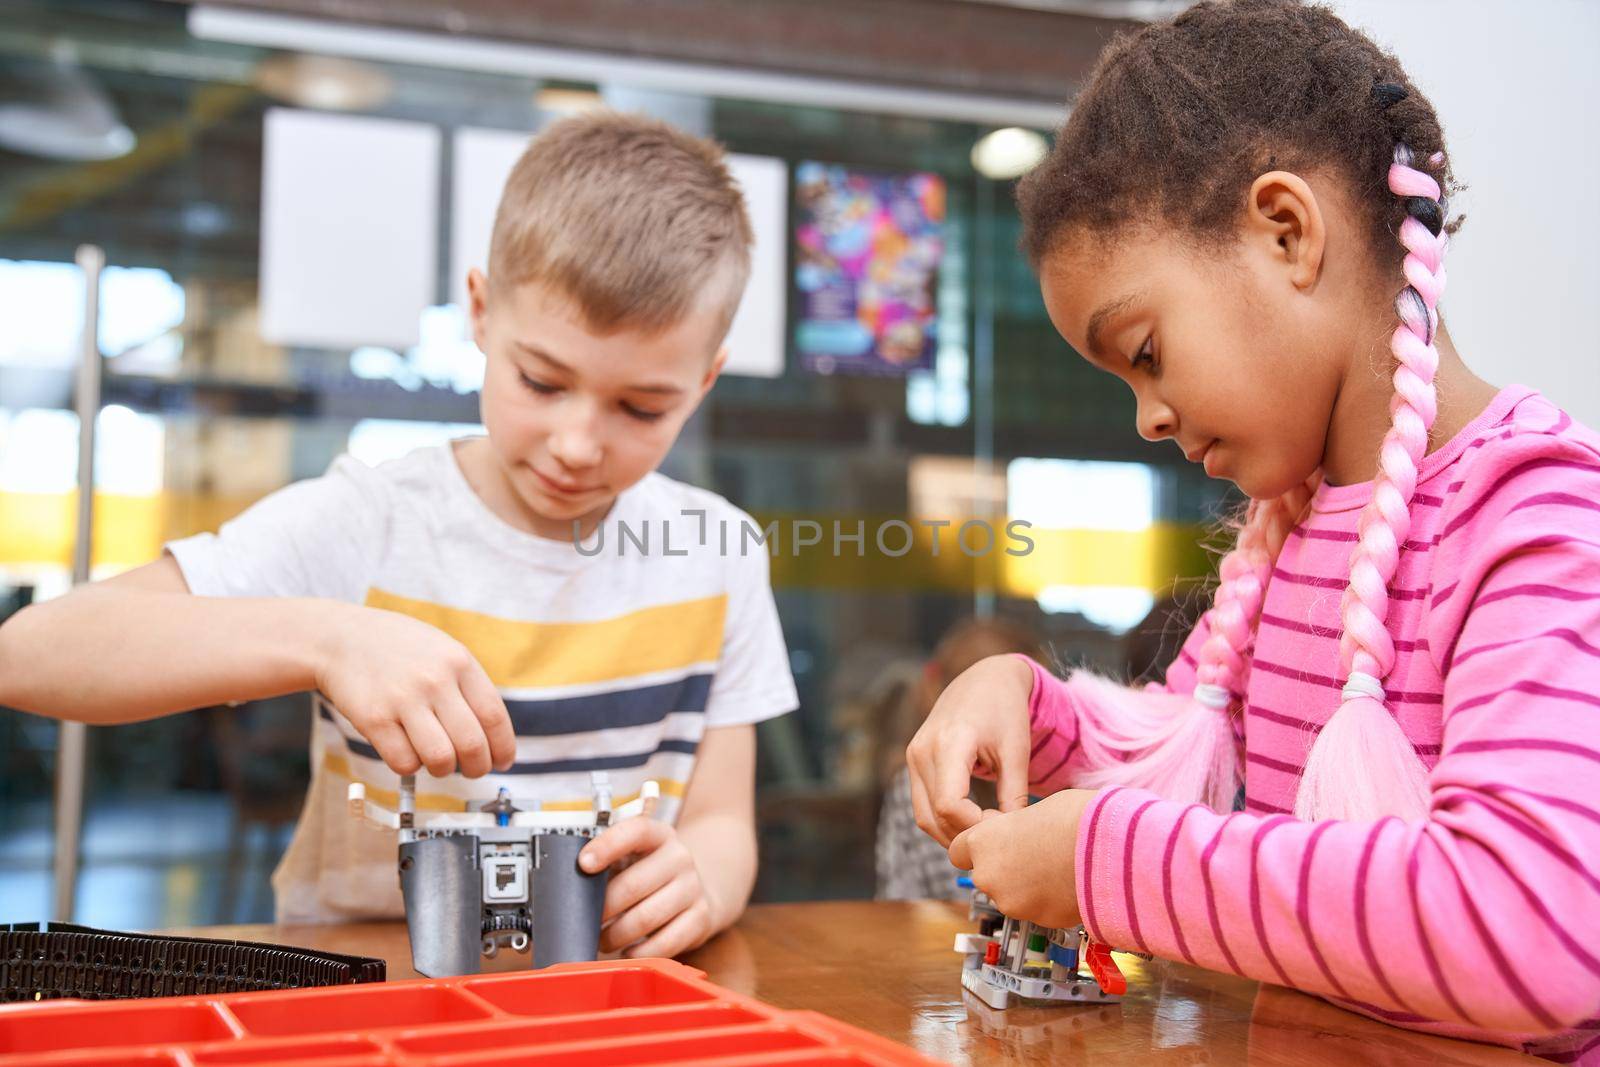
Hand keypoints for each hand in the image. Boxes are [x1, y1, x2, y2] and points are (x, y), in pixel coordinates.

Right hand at [313, 604, 514, 777]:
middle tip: (473, 770)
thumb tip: (493, 736)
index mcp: (459, 662)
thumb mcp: (442, 650)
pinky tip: (407, 752)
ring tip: (438, 761)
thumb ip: (467, 685)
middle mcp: (435, 680)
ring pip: (441, 759)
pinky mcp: (374, 719)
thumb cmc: (398, 648)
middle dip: (477, 767)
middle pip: (472, 744)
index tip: (502, 762)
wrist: (339, 638)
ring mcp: (404, 700)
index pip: (494, 717)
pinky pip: (404, 762)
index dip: (502, 748)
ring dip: (444, 770)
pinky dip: (410, 767)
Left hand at [579, 817, 715, 957]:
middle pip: (633, 885)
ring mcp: (693, 888)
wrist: (694, 889)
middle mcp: (679, 858)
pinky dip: (640, 952)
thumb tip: (571, 886)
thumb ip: (608, 862)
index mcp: (659, 835)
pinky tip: (628, 951)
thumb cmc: (649, 873)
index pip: (635, 831)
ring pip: (645, 919)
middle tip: (586, 920)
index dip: (608, 846)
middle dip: (602, 908)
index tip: (583, 864)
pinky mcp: (700, 918)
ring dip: (615, 935)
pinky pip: (664, 944)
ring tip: (602, 940)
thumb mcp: (633, 856)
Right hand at [906, 653, 1035, 846]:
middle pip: (934, 817)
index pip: (949, 805)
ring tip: (987, 831)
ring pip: (924, 817)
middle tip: (999, 835)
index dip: (976, 826)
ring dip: (953, 834)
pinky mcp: (914, 762)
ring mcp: (913, 757)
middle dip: (967, 835)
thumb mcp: (1017, 751)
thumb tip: (1011, 837)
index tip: (1004, 823)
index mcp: (949, 743)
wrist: (985, 680)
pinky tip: (972, 820)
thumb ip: (1014, 795)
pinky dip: (944, 821)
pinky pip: (923, 806)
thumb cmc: (1005, 711)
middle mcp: (922, 751)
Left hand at [948, 789, 1098, 928]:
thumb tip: (1019, 833)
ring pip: (1010, 895)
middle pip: (985, 874)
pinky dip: (1047, 900)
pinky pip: (1036, 909)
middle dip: (1003, 867)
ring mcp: (1012, 904)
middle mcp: (988, 876)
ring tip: (1058, 866)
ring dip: (1026, 886)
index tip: (996, 840)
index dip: (977, 846)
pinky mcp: (1038, 921)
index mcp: (982, 842)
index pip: (958, 851)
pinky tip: (1069, 882)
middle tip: (1034, 852)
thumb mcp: (1037, 809)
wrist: (1113, 852)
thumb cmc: (1077, 819)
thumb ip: (1016, 827)